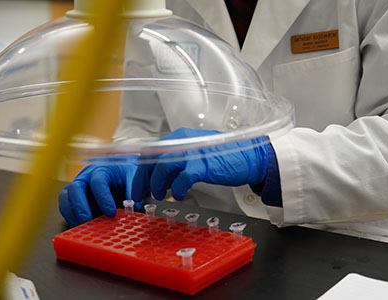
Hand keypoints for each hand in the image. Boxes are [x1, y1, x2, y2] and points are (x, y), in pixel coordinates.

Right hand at [58, 160, 141, 226]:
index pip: (98, 182)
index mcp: (100, 170)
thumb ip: (132, 191)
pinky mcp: (72, 199)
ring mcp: (76, 188)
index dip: (103, 198)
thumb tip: (133, 206)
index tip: (112, 213)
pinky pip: (66, 208)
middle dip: (80, 207)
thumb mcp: (132, 179)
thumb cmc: (124, 175)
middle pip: (75, 189)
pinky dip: (71, 219)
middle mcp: (85, 177)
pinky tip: (80, 228)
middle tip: (88, 222)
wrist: (118, 174)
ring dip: (72, 214)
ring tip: (82, 228)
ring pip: (65, 199)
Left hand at [132, 127, 268, 201]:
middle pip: (152, 159)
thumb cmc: (224, 158)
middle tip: (139, 196)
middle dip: (142, 180)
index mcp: (179, 138)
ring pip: (163, 166)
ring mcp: (193, 151)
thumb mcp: (195, 155)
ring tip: (158, 195)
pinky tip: (177, 194)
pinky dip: (177, 187)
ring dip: (157, 183)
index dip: (141, 172)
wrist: (250, 156)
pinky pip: (183, 176)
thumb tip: (160, 179)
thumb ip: (177, 163)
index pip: (150, 153)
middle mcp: (183, 141)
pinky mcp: (204, 163)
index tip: (137, 188)